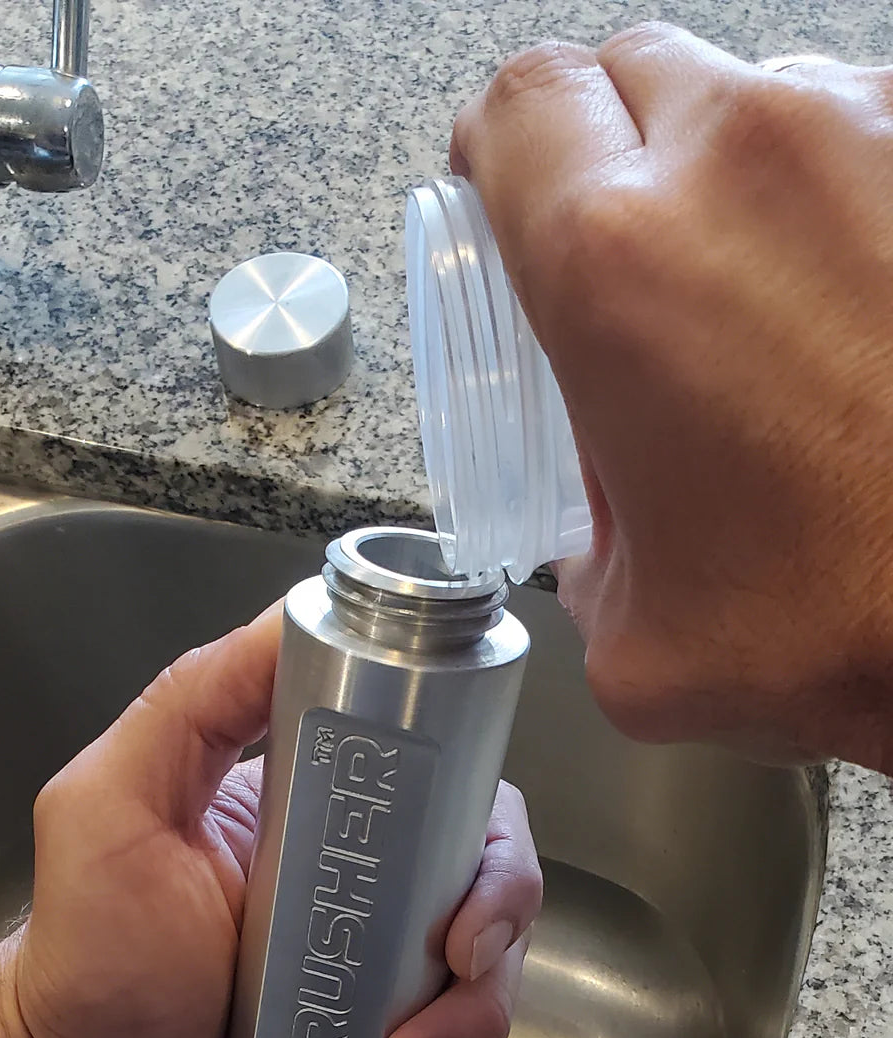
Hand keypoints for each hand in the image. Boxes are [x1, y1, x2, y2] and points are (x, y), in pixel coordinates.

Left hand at [0, 606, 540, 1037]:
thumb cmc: (86, 948)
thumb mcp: (116, 800)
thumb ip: (194, 699)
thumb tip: (299, 614)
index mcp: (337, 824)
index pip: (464, 819)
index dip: (496, 872)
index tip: (466, 931)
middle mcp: (374, 898)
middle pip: (498, 924)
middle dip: (482, 994)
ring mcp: (377, 991)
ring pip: (487, 1014)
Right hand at [452, 26, 892, 770]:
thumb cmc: (859, 626)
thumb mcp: (642, 644)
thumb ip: (590, 564)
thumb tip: (612, 536)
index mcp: (620, 265)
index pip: (523, 108)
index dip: (502, 147)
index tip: (508, 185)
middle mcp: (749, 163)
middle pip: (633, 72)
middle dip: (611, 150)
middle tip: (624, 254)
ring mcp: (880, 137)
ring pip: (760, 96)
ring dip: (737, 181)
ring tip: (761, 301)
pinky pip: (871, 137)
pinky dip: (842, 202)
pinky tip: (855, 306)